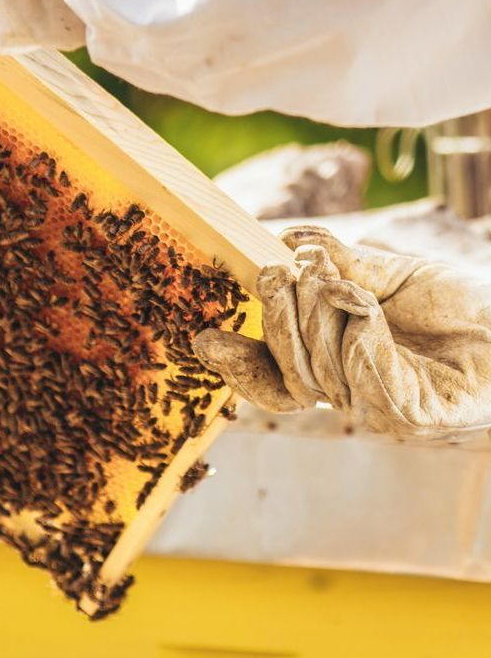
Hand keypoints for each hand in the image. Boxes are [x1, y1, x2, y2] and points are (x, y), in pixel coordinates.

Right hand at [193, 226, 490, 438]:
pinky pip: (377, 392)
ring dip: (327, 322)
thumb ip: (334, 261)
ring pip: (326, 378)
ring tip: (349, 284)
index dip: (238, 363)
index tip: (204, 336)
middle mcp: (354, 394)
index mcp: (335, 364)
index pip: (272, 377)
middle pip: (291, 373)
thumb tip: (284, 239)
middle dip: (280, 319)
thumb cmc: (454, 297)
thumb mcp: (383, 269)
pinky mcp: (426, 418)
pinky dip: (364, 346)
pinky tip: (368, 312)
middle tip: (280, 271)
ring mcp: (388, 410)